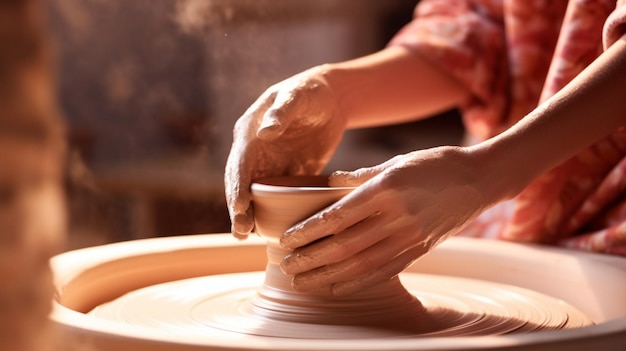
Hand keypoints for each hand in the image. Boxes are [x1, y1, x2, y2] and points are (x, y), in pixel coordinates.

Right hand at [225, 66, 347, 238]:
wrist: (331, 98)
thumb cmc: (309, 92)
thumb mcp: (296, 97)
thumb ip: (281, 112)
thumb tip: (265, 132)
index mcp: (250, 133)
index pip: (239, 163)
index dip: (237, 185)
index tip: (240, 206)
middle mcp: (255, 152)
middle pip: (242, 184)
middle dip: (239, 208)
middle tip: (241, 232)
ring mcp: (271, 165)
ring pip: (256, 194)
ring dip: (251, 214)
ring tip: (248, 237)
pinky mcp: (288, 173)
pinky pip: (279, 196)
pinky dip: (274, 212)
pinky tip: (274, 230)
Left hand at [279, 146, 493, 294]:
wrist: (478, 180)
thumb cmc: (433, 164)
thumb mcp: (395, 162)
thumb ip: (360, 176)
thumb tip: (329, 184)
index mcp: (385, 189)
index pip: (337, 216)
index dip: (309, 231)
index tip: (287, 240)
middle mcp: (396, 216)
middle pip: (343, 245)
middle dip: (310, 259)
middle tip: (285, 266)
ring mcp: (409, 237)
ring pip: (360, 264)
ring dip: (326, 276)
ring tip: (302, 282)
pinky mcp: (419, 250)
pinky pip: (383, 271)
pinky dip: (356, 282)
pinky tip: (335, 287)